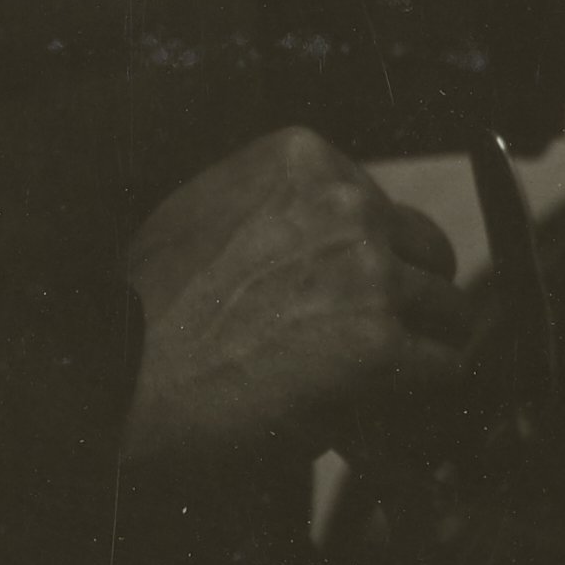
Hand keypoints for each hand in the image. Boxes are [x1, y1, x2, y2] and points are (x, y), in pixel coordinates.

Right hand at [118, 126, 482, 484]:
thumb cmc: (146, 311)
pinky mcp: (378, 342)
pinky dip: (418, 392)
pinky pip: (443, 366)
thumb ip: (281, 208)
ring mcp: (367, 270)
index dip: (370, 258)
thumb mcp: (207, 211)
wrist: (117, 380)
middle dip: (405, 296)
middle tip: (369, 341)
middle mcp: (345, 203)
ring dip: (416, 346)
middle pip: (427, 249)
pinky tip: (381, 405)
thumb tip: (346, 237)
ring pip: (446, 309)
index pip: (380, 205)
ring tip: (369, 380)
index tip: (343, 295)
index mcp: (304, 159)